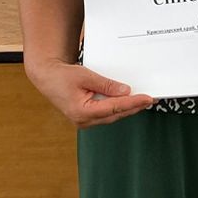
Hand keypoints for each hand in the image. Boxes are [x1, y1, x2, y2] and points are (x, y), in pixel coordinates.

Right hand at [26, 58, 154, 128]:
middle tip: (150, 100)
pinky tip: (127, 102)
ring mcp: (85, 121)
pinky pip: (106, 114)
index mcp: (82, 112)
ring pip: (112, 116)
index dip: (133, 103)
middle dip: (134, 107)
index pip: (114, 108)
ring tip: (143, 101)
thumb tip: (125, 91)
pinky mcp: (86, 117)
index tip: (147, 98)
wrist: (47, 78)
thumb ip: (106, 85)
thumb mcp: (86, 76)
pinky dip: (118, 108)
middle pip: (116, 115)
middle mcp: (84, 120)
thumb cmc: (62, 76)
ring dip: (127, 108)